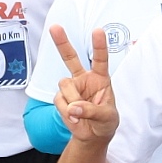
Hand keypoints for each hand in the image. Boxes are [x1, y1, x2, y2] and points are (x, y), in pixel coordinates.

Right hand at [51, 25, 118, 142]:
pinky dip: (66, 112)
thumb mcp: (106, 117)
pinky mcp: (61, 98)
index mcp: (101, 78)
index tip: (97, 30)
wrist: (93, 135)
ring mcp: (70, 88)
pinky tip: (74, 119)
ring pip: (64, 86)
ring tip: (82, 114)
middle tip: (54, 27)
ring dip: (73, 102)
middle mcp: (84, 79)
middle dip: (62, 42)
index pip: (100, 59)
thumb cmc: (105, 122)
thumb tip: (72, 107)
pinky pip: (59, 101)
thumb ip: (91, 111)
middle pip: (70, 57)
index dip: (99, 45)